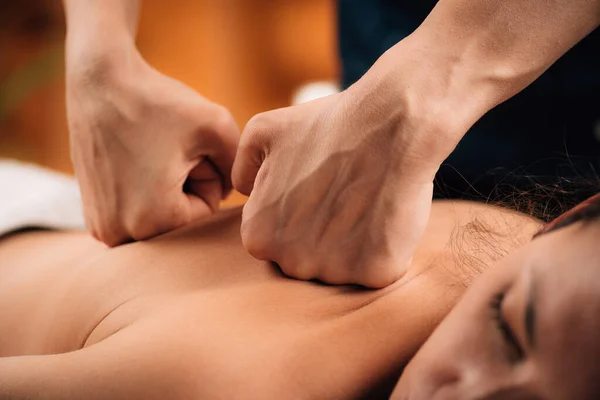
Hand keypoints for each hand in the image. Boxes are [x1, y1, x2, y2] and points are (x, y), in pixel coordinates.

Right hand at [66, 51, 238, 245]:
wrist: (99, 80)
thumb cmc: (158, 101)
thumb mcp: (217, 126)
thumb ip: (238, 166)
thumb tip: (231, 193)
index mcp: (154, 220)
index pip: (206, 210)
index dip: (204, 173)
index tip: (182, 146)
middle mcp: (121, 235)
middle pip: (182, 218)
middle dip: (184, 184)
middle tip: (163, 147)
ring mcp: (102, 229)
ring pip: (160, 216)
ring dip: (164, 187)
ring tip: (147, 154)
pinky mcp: (93, 217)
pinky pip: (138, 213)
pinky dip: (142, 190)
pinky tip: (131, 160)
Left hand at [232, 65, 454, 287]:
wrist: (392, 123)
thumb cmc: (328, 125)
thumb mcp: (263, 132)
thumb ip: (242, 169)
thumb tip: (246, 193)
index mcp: (259, 236)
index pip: (275, 240)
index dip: (300, 213)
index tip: (320, 188)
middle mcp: (291, 262)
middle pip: (308, 259)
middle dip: (324, 234)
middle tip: (345, 193)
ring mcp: (335, 271)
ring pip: (343, 267)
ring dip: (355, 243)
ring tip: (367, 199)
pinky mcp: (376, 273)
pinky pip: (378, 269)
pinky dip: (386, 247)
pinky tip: (388, 213)